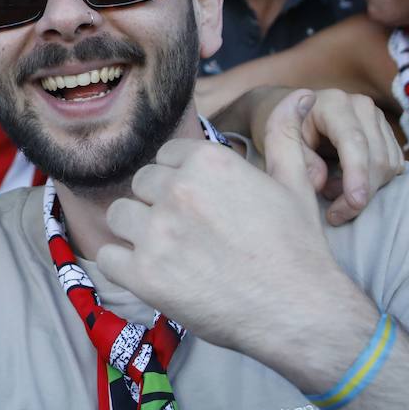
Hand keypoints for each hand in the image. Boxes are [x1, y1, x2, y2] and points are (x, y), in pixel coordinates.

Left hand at [98, 92, 351, 352]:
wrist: (300, 313)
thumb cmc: (298, 249)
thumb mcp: (296, 184)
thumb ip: (284, 136)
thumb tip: (299, 96)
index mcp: (207, 161)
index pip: (166, 157)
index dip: (180, 181)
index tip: (201, 206)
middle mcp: (177, 190)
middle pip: (141, 184)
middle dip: (158, 204)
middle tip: (189, 234)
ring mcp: (157, 233)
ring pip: (120, 215)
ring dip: (137, 232)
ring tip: (170, 253)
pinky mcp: (144, 275)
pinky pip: (107, 257)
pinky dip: (123, 266)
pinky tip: (152, 274)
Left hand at [249, 88, 403, 225]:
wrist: (291, 114)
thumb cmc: (284, 130)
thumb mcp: (279, 142)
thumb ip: (299, 160)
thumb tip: (322, 182)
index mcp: (333, 103)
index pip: (354, 141)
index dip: (357, 174)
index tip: (354, 202)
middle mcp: (361, 106)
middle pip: (377, 157)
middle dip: (360, 192)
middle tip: (334, 213)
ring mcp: (378, 118)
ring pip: (388, 165)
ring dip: (366, 189)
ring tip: (332, 192)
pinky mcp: (387, 133)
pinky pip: (394, 166)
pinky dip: (375, 183)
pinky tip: (348, 185)